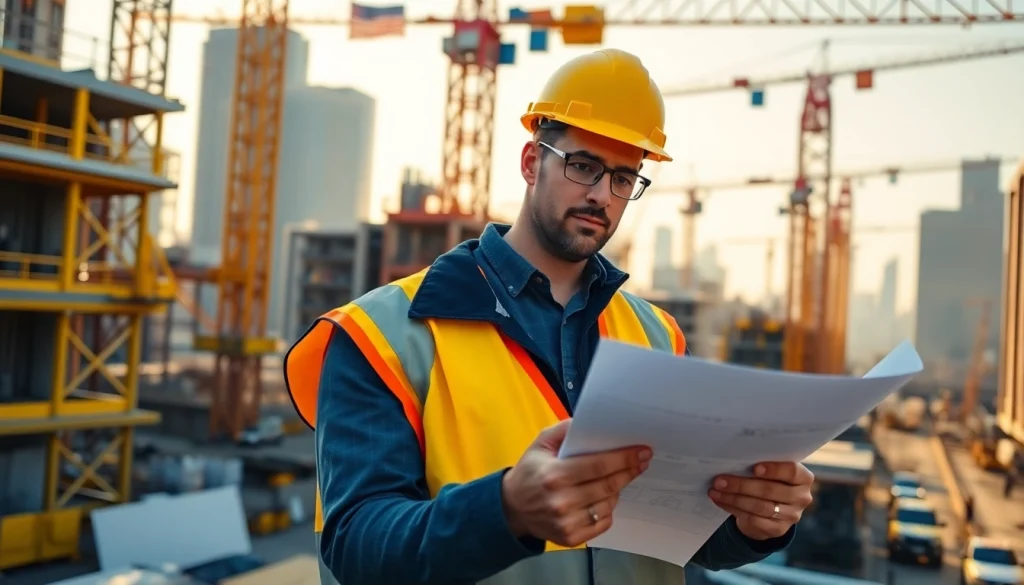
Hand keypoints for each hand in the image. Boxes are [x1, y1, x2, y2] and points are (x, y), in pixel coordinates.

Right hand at [501, 419, 650, 546]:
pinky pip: (603, 523)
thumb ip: (565, 429)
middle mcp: (561, 501)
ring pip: (608, 505)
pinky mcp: (571, 537)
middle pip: (608, 485)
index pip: (598, 466)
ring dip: (618, 490)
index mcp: (554, 474)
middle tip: (642, 461)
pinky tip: (604, 498)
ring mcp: (566, 522)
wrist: (512, 508)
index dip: (624, 458)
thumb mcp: (541, 443)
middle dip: (629, 471)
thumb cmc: (530, 471)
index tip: (641, 451)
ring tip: (619, 478)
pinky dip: (608, 509)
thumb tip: (592, 421)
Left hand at [707, 461, 813, 539]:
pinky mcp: (778, 529)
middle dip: (741, 485)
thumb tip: (735, 459)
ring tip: (715, 490)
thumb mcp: (772, 472)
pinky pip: (753, 519)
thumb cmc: (770, 480)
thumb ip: (762, 465)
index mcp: (804, 478)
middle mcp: (801, 497)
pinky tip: (720, 500)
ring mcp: (791, 516)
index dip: (774, 470)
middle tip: (719, 480)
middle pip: (770, 490)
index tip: (754, 468)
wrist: (772, 509)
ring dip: (733, 498)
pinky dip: (733, 508)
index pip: (792, 472)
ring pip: (759, 506)